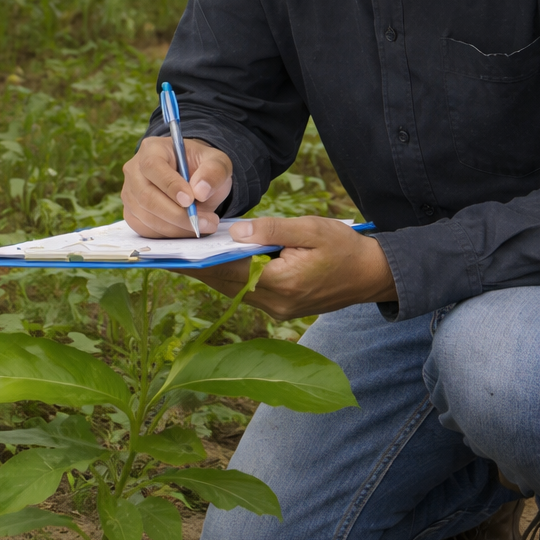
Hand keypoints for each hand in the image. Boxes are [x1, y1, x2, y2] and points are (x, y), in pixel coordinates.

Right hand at [122, 136, 232, 237]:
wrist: (194, 179)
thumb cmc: (202, 167)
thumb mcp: (217, 162)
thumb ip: (213, 172)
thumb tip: (201, 191)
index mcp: (152, 149)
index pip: (153, 166)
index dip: (170, 185)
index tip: (190, 200)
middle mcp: (134, 170)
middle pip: (146, 197)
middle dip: (177, 214)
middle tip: (205, 222)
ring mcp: (130, 193)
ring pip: (147, 217)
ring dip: (177, 227)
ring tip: (204, 225)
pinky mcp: (132, 213)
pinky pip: (146, 229)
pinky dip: (170, 234)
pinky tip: (188, 229)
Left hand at [188, 216, 395, 320]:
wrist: (372, 275)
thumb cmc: (344, 247)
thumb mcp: (311, 229)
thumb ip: (272, 229)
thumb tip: (235, 232)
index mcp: (283, 283)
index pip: (229, 272)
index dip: (199, 262)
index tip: (174, 253)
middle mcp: (276, 304)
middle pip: (226, 285)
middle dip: (198, 268)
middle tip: (168, 252)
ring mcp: (278, 310)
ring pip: (234, 290)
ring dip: (211, 273)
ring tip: (184, 255)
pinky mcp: (281, 309)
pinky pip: (247, 292)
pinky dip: (230, 277)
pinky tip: (215, 263)